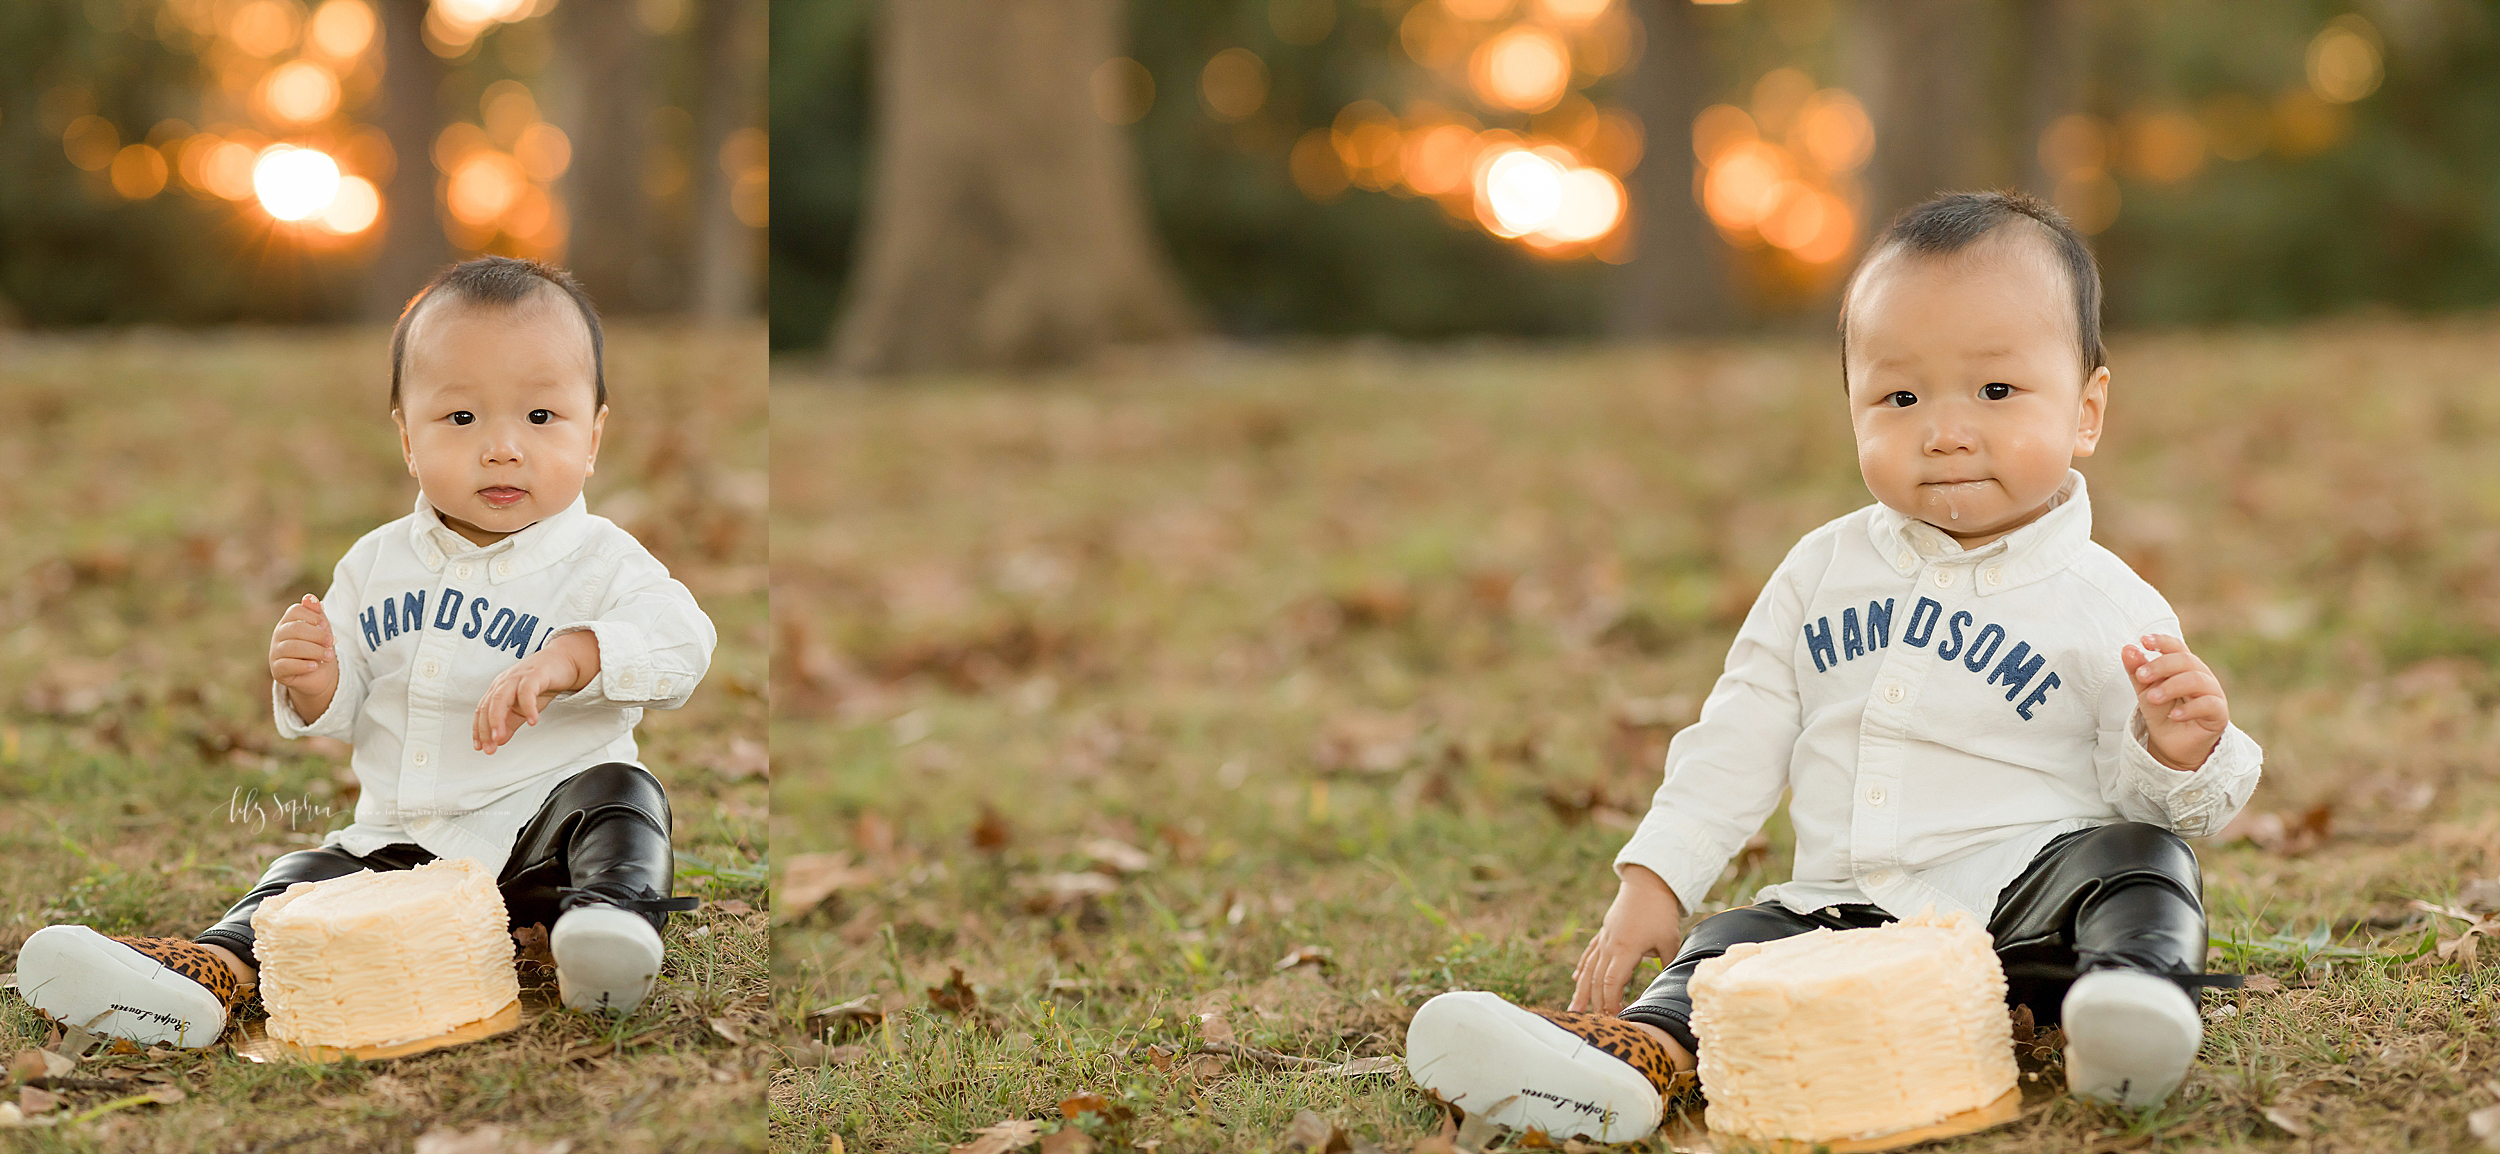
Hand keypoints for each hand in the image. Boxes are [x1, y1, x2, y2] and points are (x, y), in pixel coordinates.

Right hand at [269, 594, 338, 721]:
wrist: (319, 675)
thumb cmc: (319, 648)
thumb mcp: (322, 630)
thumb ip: (317, 614)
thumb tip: (310, 597)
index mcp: (288, 622)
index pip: (295, 610)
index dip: (311, 616)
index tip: (325, 625)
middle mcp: (278, 635)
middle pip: (295, 628)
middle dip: (317, 635)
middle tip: (332, 642)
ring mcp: (275, 653)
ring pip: (292, 647)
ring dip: (315, 651)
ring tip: (329, 656)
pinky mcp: (277, 670)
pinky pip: (287, 665)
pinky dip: (303, 665)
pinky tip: (314, 666)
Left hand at [473, 631, 599, 753]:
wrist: (563, 660)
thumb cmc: (541, 682)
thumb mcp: (523, 706)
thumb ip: (510, 722)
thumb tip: (498, 740)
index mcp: (498, 689)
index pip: (482, 710)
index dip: (479, 730)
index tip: (481, 747)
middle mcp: (504, 682)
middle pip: (488, 705)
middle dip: (486, 728)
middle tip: (490, 746)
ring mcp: (518, 677)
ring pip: (500, 698)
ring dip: (498, 719)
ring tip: (500, 737)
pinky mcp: (535, 674)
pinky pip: (527, 692)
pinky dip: (528, 707)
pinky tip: (532, 721)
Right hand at [1570, 864, 1684, 1014]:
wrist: (1648, 882)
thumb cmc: (1661, 912)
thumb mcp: (1670, 941)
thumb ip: (1668, 966)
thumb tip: (1672, 988)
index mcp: (1625, 949)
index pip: (1611, 983)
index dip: (1611, 1002)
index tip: (1616, 1018)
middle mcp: (1609, 946)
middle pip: (1597, 980)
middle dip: (1596, 1003)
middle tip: (1597, 1023)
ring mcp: (1604, 939)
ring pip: (1588, 969)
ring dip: (1581, 991)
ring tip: (1574, 1010)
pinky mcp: (1604, 932)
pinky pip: (1589, 954)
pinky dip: (1583, 968)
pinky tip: (1577, 979)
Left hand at [2121, 632, 2227, 769]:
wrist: (2173, 745)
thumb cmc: (2162, 712)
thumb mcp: (2145, 691)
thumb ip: (2137, 671)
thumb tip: (2127, 649)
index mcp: (2184, 666)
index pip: (2177, 647)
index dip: (2162, 641)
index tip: (2143, 641)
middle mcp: (2201, 675)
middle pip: (2186, 661)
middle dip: (2161, 666)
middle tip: (2141, 676)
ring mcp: (2213, 693)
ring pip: (2197, 680)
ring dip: (2172, 686)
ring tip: (2152, 698)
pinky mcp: (2219, 713)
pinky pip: (2208, 705)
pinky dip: (2189, 709)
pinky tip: (2173, 716)